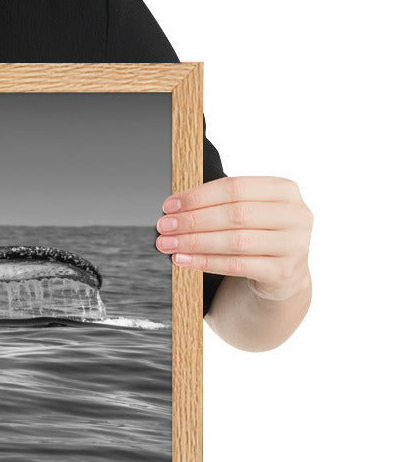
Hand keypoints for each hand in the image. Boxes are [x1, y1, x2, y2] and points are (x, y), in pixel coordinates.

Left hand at [155, 176, 312, 300]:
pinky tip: (182, 260)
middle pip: (235, 214)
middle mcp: (296, 215)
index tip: (169, 205)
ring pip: (235, 241)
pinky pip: (237, 265)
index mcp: (285, 190)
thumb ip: (221, 203)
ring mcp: (294, 245)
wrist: (284, 274)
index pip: (235, 187)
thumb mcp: (249, 211)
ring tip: (168, 244)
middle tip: (164, 226)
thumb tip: (174, 207)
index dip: (198, 196)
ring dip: (194, 242)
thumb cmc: (259, 234)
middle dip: (192, 220)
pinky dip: (205, 262)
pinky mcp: (284, 272)